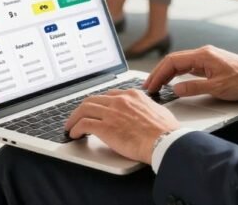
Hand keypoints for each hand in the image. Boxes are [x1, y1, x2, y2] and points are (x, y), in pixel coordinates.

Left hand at [65, 89, 179, 163]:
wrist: (165, 141)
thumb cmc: (166, 131)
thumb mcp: (158, 111)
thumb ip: (147, 108)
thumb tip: (146, 112)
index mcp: (133, 95)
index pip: (109, 95)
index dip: (99, 103)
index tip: (95, 109)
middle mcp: (120, 100)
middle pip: (93, 99)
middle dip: (82, 108)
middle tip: (78, 117)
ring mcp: (111, 113)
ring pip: (84, 109)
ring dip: (74, 118)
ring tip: (71, 126)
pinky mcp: (105, 127)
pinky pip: (83, 124)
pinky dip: (75, 128)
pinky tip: (74, 134)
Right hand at [144, 45, 237, 99]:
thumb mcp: (217, 88)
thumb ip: (194, 88)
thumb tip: (175, 89)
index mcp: (202, 55)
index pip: (172, 61)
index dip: (159, 73)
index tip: (150, 85)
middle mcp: (203, 54)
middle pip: (174, 61)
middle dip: (159, 73)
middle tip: (149, 87)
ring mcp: (206, 58)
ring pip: (181, 64)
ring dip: (168, 74)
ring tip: (157, 86)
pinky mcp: (210, 64)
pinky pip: (189, 67)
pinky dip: (178, 74)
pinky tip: (174, 82)